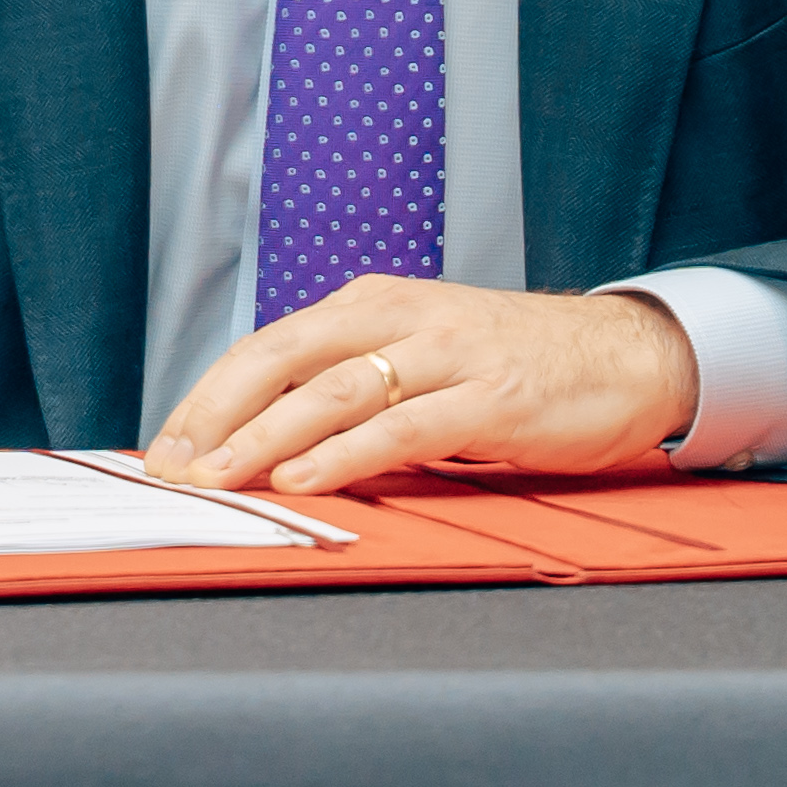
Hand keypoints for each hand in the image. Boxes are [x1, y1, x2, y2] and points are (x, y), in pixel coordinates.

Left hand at [144, 278, 698, 496]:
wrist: (623, 356)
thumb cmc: (511, 370)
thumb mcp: (419, 365)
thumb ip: (352, 394)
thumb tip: (265, 446)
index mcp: (369, 307)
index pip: (264, 349)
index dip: (206, 399)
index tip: (163, 452)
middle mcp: (398, 317)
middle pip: (280, 358)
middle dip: (215, 416)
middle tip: (169, 470)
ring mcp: (445, 353)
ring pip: (332, 390)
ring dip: (264, 437)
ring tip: (218, 479)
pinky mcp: (489, 396)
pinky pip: (402, 426)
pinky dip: (347, 453)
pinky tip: (305, 478)